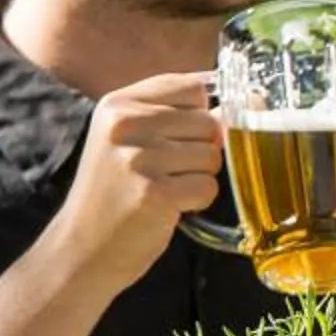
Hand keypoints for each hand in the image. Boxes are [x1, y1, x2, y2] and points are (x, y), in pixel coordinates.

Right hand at [42, 69, 223, 297]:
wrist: (82, 248)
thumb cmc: (116, 193)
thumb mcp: (130, 141)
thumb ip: (179, 116)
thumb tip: (252, 100)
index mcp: (118, 104)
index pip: (191, 86)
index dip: (202, 112)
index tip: (187, 136)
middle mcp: (125, 124)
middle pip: (207, 121)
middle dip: (202, 151)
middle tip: (168, 173)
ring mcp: (139, 158)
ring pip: (211, 155)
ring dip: (199, 178)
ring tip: (165, 189)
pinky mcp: (154, 193)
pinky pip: (207, 187)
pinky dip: (197, 201)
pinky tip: (169, 208)